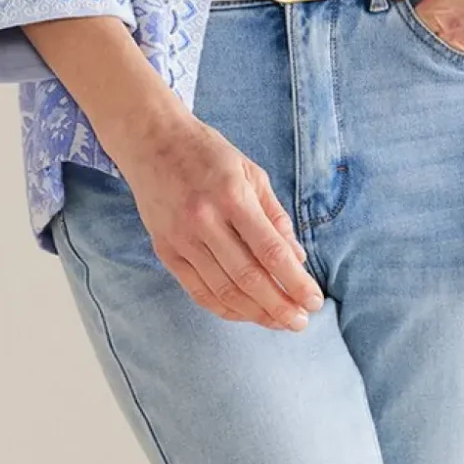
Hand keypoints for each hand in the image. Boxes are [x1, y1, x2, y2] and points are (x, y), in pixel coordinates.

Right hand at [117, 107, 323, 331]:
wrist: (150, 140)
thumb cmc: (207, 153)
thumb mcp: (251, 173)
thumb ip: (275, 217)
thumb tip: (297, 259)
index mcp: (231, 196)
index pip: (270, 251)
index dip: (295, 281)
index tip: (313, 301)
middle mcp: (204, 220)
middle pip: (247, 278)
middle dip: (279, 306)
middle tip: (301, 322)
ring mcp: (181, 238)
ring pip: (223, 290)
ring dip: (256, 313)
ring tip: (280, 322)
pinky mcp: (165, 250)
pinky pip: (197, 291)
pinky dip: (225, 308)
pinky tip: (247, 314)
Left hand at [367, 0, 463, 50]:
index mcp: (435, 15)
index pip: (396, 26)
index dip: (390, 16)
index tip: (388, 5)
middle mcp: (448, 40)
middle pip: (413, 45)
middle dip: (406, 35)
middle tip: (407, 19)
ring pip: (436, 54)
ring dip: (431, 43)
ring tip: (439, 24)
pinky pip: (460, 57)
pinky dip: (454, 47)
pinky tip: (459, 33)